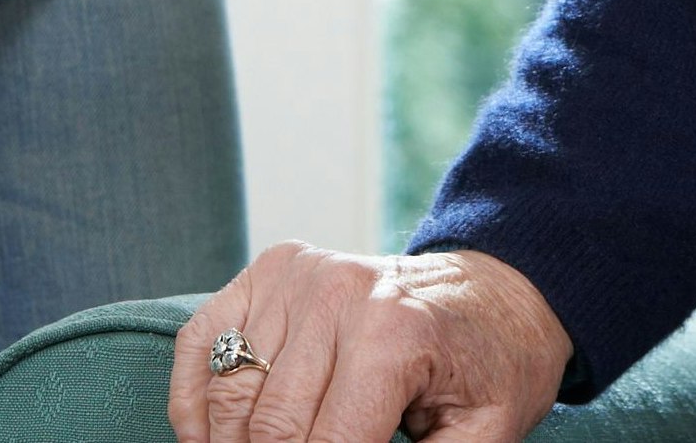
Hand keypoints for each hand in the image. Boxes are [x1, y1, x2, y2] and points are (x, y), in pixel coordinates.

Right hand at [169, 245, 571, 442]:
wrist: (500, 291)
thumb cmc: (493, 366)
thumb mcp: (487, 431)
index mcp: (395, 335)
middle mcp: (340, 295)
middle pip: (269, 428)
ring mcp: (300, 277)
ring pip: (230, 395)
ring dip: (234, 442)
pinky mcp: (272, 270)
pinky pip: (201, 344)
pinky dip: (195, 401)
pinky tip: (211, 437)